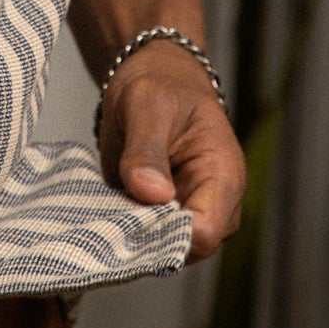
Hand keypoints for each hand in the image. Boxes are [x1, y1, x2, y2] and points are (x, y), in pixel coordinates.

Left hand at [98, 40, 244, 261]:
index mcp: (223, 175)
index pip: (205, 231)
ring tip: (108, 197)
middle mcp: (212, 203)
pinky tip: (105, 204)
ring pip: (161, 249)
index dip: (168, 230)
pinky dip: (123, 227)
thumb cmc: (161, 84)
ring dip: (132, 232)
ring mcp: (188, 214)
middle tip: (113, 201)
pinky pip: (144, 238)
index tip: (133, 208)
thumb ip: (147, 148)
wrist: (154, 78)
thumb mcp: (148, 104)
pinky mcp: (163, 217)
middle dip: (146, 233)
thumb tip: (151, 194)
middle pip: (183, 248)